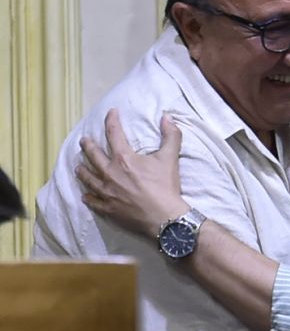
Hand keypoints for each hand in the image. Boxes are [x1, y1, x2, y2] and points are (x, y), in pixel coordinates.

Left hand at [77, 111, 188, 237]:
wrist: (163, 217)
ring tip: (78, 167)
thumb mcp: (170, 158)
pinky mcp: (107, 208)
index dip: (112, 121)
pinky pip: (93, 200)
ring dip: (82, 171)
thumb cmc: (166, 187)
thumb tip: (167, 117)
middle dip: (88, 146)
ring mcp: (106, 192)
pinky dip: (88, 196)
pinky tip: (85, 195)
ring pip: (88, 178)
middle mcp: (109, 173)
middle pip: (93, 156)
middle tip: (84, 140)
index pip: (114, 134)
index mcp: (124, 159)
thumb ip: (170, 135)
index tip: (111, 113)